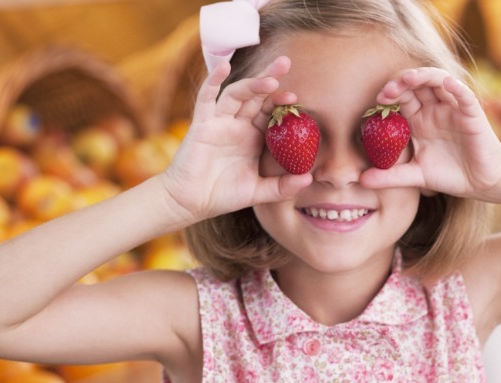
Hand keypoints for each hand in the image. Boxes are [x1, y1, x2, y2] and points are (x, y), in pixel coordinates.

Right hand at [160, 56, 311, 222]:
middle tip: (286, 62)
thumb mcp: (258, 192)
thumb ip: (283, 187)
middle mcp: (237, 124)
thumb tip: (309, 179)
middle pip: (256, 95)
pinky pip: (207, 97)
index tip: (297, 100)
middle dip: (271, 78)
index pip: (270, 111)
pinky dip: (213, 80)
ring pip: (236, 94)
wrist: (191, 203)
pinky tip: (224, 67)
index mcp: (253, 136)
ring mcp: (219, 122)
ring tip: (270, 80)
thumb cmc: (223, 195)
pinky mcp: (202, 124)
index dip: (282, 102)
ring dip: (252, 84)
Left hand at [360, 68, 500, 199]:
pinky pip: (465, 96)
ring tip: (409, 79)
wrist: (480, 183)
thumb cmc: (448, 175)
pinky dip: (457, 88)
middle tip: (387, 91)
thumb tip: (361, 181)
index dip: (389, 95)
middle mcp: (434, 109)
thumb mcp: (415, 176)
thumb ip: (390, 177)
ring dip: (424, 76)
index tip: (377, 102)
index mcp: (418, 119)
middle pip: (416, 84)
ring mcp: (453, 109)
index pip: (401, 98)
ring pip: (439, 81)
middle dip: (401, 83)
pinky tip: (448, 83)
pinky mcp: (472, 115)